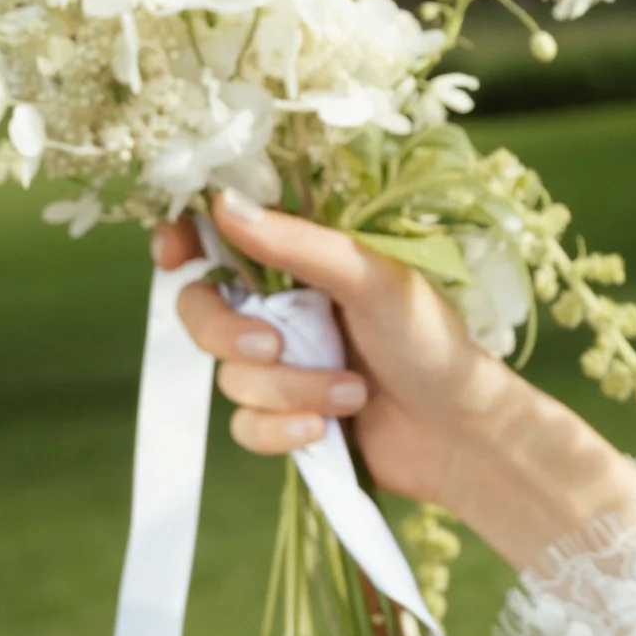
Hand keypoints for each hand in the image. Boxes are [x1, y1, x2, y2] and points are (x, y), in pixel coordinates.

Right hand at [151, 192, 635, 570]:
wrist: (461, 433)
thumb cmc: (431, 341)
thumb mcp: (373, 278)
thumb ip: (298, 244)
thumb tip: (223, 202)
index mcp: (302, 259)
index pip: (219, 237)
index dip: (184, 240)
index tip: (174, 254)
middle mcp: (282, 308)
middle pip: (201, 311)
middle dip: (229, 334)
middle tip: (275, 344)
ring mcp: (280, 365)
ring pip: (229, 376)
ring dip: (290, 389)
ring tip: (352, 393)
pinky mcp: (284, 418)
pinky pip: (245, 426)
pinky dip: (284, 429)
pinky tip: (328, 428)